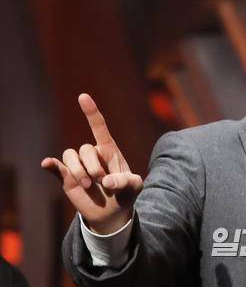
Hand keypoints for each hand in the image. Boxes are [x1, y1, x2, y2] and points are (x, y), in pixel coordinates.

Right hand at [41, 93, 142, 233]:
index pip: (99, 127)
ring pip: (69, 156)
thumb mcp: (134, 187)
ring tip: (89, 186)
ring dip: (78, 171)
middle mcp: (92, 155)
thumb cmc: (126, 193)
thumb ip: (126, 182)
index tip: (83, 96)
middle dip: (93, 166)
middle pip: (85, 149)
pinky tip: (46, 164)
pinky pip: (56, 168)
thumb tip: (107, 182)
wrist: (112, 212)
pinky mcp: (67, 178)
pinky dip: (50, 165)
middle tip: (101, 182)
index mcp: (110, 151)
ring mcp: (79, 165)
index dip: (91, 112)